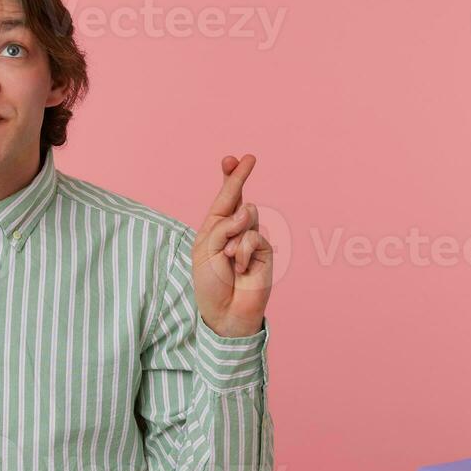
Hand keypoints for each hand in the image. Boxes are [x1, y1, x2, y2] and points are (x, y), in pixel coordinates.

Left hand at [191, 153, 272, 337]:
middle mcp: (235, 231)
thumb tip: (249, 208)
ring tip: (228, 261)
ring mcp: (251, 240)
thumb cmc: (210, 284)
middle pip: (239, 198)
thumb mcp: (205, 250)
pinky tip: (242, 269)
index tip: (232, 158)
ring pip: (246, 218)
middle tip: (248, 158)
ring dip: (232, 237)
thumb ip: (223, 226)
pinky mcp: (264, 251)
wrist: (225, 313)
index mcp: (216, 229)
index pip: (224, 199)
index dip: (229, 178)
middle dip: (238, 178)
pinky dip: (243, 252)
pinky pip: (253, 238)